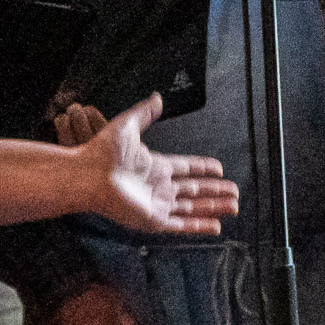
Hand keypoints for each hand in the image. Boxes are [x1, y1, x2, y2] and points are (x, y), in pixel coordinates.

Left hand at [67, 95, 239, 235]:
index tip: (219, 168)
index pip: (186, 168)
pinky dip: (199, 226)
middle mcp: (158, 186)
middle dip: (215, 192)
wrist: (88, 174)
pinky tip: (216, 227)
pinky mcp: (153, 220)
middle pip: (194, 190)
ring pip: (192, 208)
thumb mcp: (129, 125)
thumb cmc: (103, 151)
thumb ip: (145, 113)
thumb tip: (157, 97)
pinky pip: (182, 225)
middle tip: (235, 192)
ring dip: (213, 208)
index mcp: (155, 166)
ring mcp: (157, 204)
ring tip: (234, 207)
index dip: (203, 168)